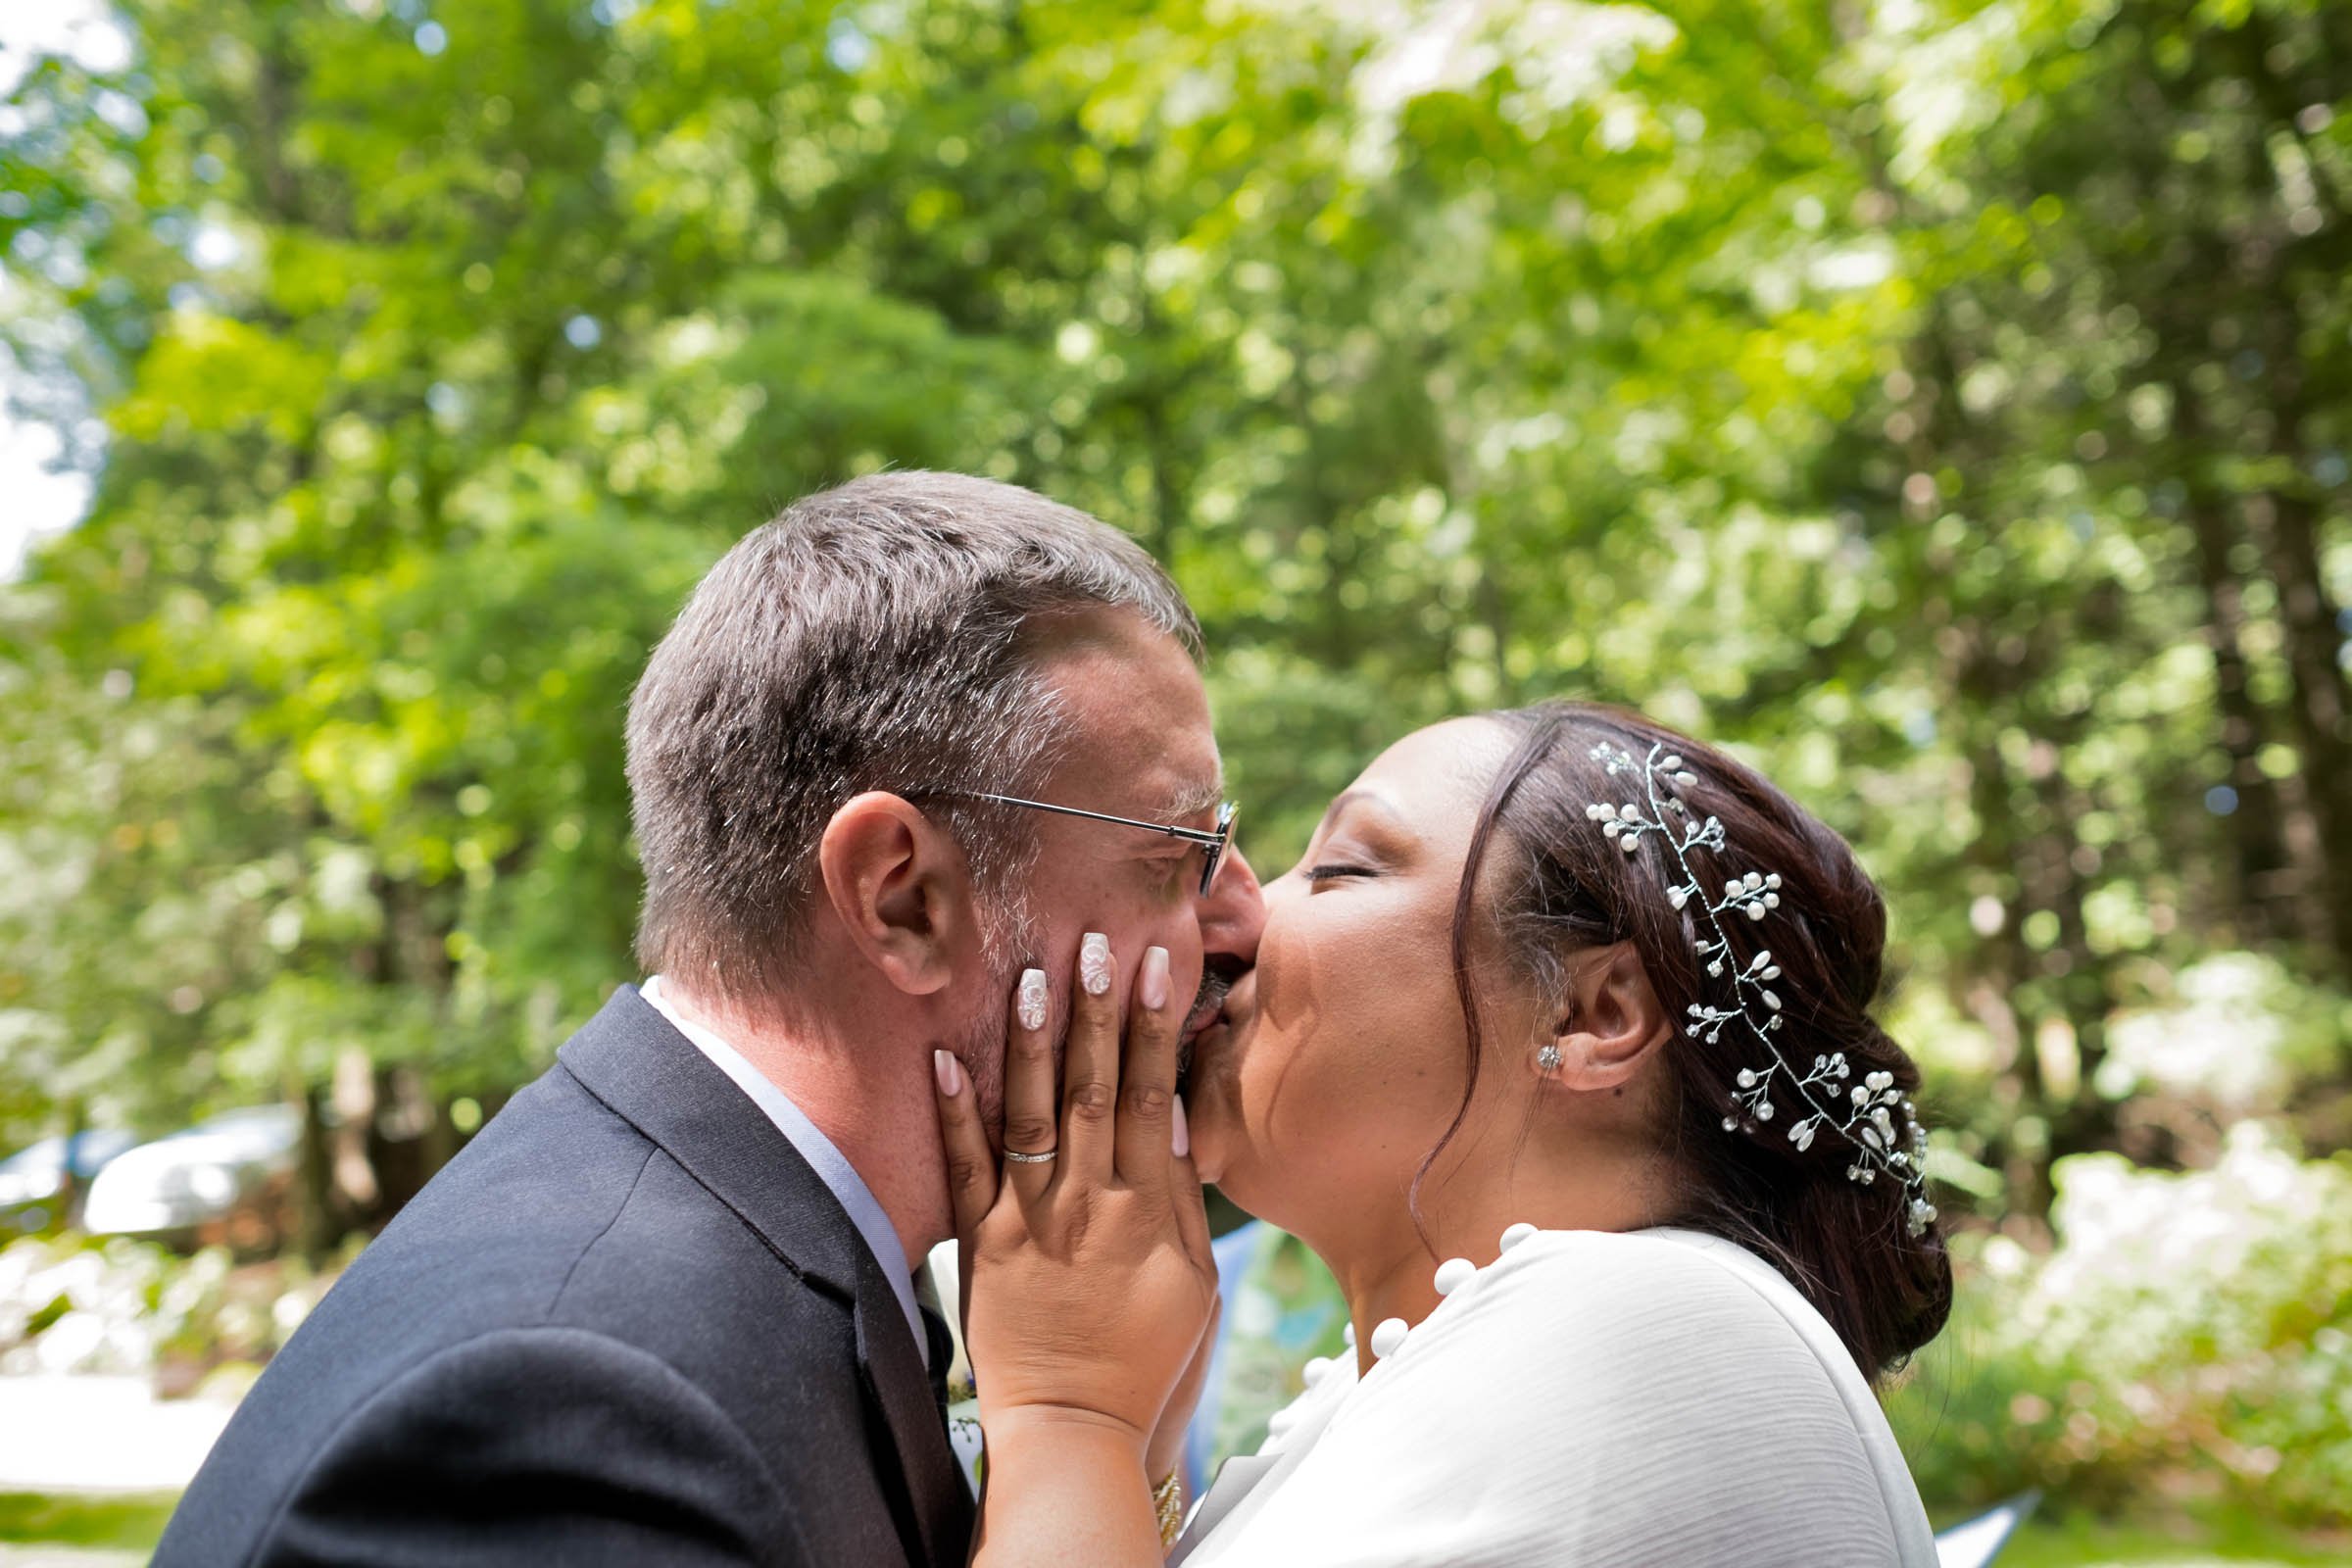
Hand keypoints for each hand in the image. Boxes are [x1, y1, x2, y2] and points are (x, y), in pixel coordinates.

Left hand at [934, 933, 1217, 1459]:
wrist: (1078, 1433)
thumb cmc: (1150, 1364)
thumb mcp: (1195, 1284)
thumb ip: (1181, 1197)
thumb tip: (1172, 1111)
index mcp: (1145, 1210)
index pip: (1150, 1097)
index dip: (1152, 1028)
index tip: (1155, 966)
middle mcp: (1087, 1205)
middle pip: (1092, 1090)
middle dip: (1094, 1012)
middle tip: (1092, 941)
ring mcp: (1029, 1223)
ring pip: (1031, 1116)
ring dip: (1031, 1043)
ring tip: (1030, 975)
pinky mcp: (982, 1248)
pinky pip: (965, 1169)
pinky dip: (953, 1112)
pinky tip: (943, 1056)